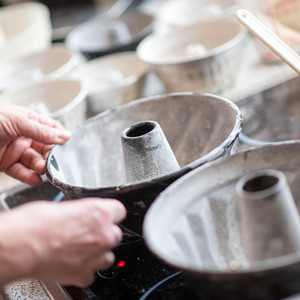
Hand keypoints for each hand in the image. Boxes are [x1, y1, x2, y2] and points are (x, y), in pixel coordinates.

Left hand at [0, 104, 70, 184]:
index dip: (60, 137)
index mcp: (28, 121)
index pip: (51, 129)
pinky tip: (35, 178)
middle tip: (53, 160)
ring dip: (40, 166)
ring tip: (42, 168)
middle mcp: (24, 136)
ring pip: (35, 161)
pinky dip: (29, 177)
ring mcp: (15, 151)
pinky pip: (22, 172)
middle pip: (45, 147)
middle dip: (50, 155)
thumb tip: (64, 136)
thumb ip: (41, 130)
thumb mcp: (17, 121)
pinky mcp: (7, 164)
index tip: (66, 145)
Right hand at [0, 198, 125, 286]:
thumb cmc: (35, 223)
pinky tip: (73, 263)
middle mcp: (103, 234)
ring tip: (80, 250)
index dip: (110, 214)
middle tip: (87, 234)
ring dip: (98, 253)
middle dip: (103, 234)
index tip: (106, 217)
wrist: (20, 246)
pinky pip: (92, 273)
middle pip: (115, 233)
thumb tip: (83, 215)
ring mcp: (96, 256)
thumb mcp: (64, 206)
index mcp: (99, 212)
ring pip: (108, 255)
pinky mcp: (84, 274)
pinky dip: (85, 270)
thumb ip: (82, 212)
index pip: (120, 211)